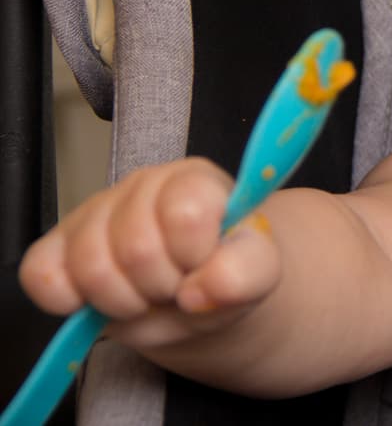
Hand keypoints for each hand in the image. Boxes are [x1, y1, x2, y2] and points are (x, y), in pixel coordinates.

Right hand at [18, 157, 281, 348]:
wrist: (199, 297)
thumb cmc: (227, 272)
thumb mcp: (259, 273)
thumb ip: (246, 273)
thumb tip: (200, 290)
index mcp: (195, 181)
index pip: (184, 211)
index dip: (194, 254)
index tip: (204, 265)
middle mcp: (142, 186)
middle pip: (134, 247)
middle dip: (161, 286)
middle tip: (177, 287)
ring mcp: (95, 212)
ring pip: (89, 266)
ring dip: (123, 300)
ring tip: (148, 295)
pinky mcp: (56, 247)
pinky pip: (42, 275)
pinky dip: (70, 301)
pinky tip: (101, 299)